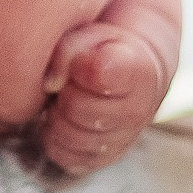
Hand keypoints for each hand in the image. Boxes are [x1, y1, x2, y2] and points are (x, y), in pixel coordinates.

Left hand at [32, 21, 167, 177]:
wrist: (124, 72)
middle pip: (76, 108)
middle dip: (66, 91)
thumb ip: (69, 49)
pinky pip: (65, 156)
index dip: (80, 65)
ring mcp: (122, 140)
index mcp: (141, 71)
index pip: (100, 74)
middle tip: (70, 80)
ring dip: (59, 115)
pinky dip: (56, 138)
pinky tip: (65, 118)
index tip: (82, 59)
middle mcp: (139, 112)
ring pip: (69, 136)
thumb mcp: (91, 32)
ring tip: (68, 97)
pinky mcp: (101, 160)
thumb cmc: (102, 48)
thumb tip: (51, 84)